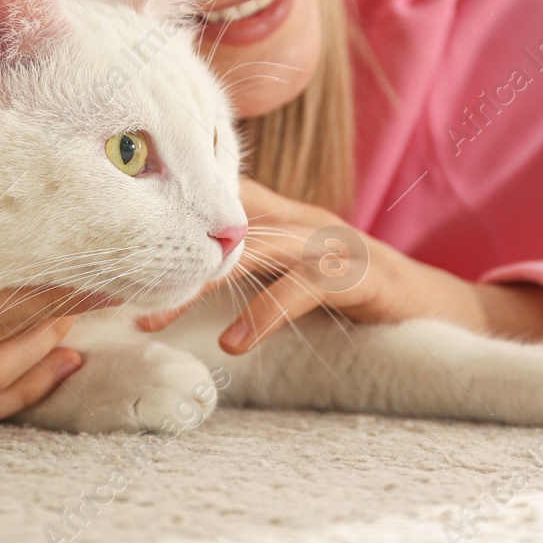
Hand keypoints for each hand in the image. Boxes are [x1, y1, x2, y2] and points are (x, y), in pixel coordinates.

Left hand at [135, 177, 542, 352]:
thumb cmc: (353, 292)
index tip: (104, 239)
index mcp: (278, 215)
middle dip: (164, 253)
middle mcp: (298, 219)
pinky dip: (264, 314)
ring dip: (200, 283)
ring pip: (253, 250)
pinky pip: (302, 289)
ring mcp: (328, 242)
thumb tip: (172, 271)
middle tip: (111, 288)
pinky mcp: (356, 274)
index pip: (210, 199)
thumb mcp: (288, 270)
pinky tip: (233, 343)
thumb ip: (241, 262)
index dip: (159, 210)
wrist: (437, 307)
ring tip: (154, 317)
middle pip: (220, 224)